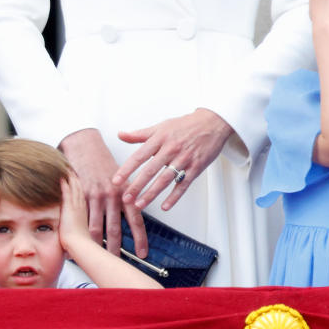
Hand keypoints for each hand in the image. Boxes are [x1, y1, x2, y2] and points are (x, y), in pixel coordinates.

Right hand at [59, 129, 146, 256]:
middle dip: (118, 248)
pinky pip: (80, 220)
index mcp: (127, 191)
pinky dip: (80, 234)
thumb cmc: (104, 162)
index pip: (136, 219)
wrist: (85, 145)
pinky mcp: (80, 196)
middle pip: (117, 228)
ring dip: (99, 246)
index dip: (140, 238)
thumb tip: (134, 213)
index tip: (143, 253)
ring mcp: (96, 196)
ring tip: (99, 260)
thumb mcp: (122, 176)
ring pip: (98, 227)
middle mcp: (113, 195)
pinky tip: (79, 246)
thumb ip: (128, 195)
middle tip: (119, 264)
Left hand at [112, 108, 232, 211]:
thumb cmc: (186, 125)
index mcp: (160, 139)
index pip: (139, 156)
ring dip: (152, 193)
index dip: (127, 169)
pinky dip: (174, 196)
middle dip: (136, 185)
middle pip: (151, 170)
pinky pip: (184, 184)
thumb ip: (140, 134)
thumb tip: (121, 134)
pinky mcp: (196, 167)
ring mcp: (184, 159)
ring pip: (165, 179)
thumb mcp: (161, 126)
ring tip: (140, 204)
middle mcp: (171, 149)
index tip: (116, 180)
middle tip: (125, 198)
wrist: (212, 123)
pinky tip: (165, 205)